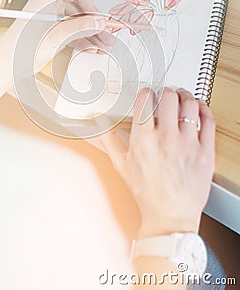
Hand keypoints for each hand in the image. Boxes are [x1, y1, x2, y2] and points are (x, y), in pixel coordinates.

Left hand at [0, 0, 114, 115]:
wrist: (7, 65)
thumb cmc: (22, 48)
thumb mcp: (56, 37)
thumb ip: (80, 26)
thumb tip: (99, 20)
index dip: (92, 5)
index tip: (100, 21)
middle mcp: (51, 1)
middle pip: (82, 6)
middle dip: (95, 23)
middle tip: (108, 36)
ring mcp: (52, 14)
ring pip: (79, 20)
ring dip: (92, 33)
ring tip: (104, 46)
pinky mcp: (51, 27)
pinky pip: (72, 29)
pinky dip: (82, 38)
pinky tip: (93, 48)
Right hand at [98, 88, 214, 238]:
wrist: (169, 216)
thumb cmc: (146, 193)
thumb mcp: (121, 165)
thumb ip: (108, 139)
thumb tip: (98, 122)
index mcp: (143, 138)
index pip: (146, 100)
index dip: (147, 92)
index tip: (148, 94)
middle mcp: (166, 138)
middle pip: (169, 97)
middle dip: (166, 92)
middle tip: (167, 95)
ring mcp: (187, 144)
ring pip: (190, 105)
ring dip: (185, 97)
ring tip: (183, 98)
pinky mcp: (205, 152)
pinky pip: (208, 121)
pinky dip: (204, 110)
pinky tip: (199, 109)